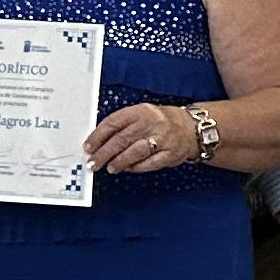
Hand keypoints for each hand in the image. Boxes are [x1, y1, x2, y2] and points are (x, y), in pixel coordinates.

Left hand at [85, 102, 199, 174]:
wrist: (191, 128)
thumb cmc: (161, 122)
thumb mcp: (142, 114)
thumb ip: (123, 125)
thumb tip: (99, 142)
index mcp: (141, 111)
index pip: (114, 122)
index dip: (98, 136)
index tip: (88, 146)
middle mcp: (152, 123)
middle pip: (121, 139)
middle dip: (104, 153)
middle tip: (94, 162)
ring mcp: (162, 139)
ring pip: (135, 152)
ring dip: (119, 162)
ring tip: (110, 168)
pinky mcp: (170, 154)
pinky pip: (149, 163)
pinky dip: (136, 168)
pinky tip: (128, 169)